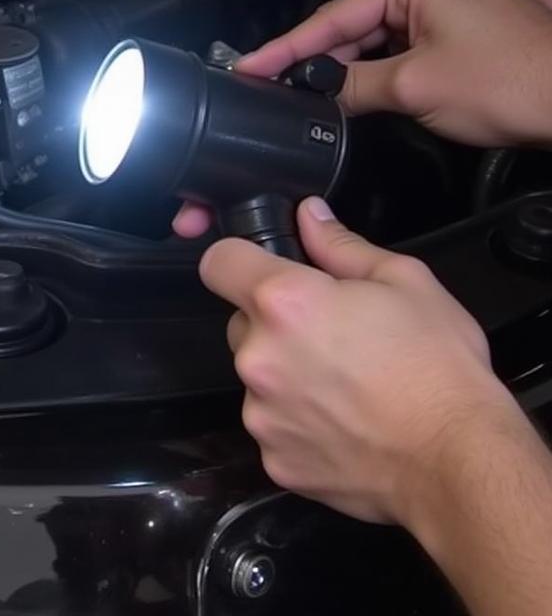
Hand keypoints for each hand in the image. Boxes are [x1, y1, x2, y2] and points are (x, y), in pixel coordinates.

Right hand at [173, 0, 551, 237]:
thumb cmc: (513, 85)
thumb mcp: (413, 89)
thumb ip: (355, 86)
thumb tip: (323, 91)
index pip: (336, 17)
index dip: (289, 47)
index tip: (255, 64)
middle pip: (364, 8)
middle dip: (334, 48)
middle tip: (305, 85)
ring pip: (396, 4)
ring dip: (373, 37)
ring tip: (357, 77)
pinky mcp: (490, 4)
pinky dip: (413, 16)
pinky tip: (409, 20)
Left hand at [200, 197, 519, 525]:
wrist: (460, 461)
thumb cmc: (438, 369)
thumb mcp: (403, 281)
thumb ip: (339, 244)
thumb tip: (309, 217)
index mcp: (284, 303)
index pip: (218, 262)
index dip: (238, 260)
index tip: (260, 269)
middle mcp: (259, 357)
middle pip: (242, 323)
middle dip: (275, 324)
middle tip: (330, 335)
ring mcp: (261, 413)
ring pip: (257, 377)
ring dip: (285, 375)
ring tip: (345, 384)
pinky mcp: (274, 458)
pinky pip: (273, 426)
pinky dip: (297, 423)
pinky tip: (344, 422)